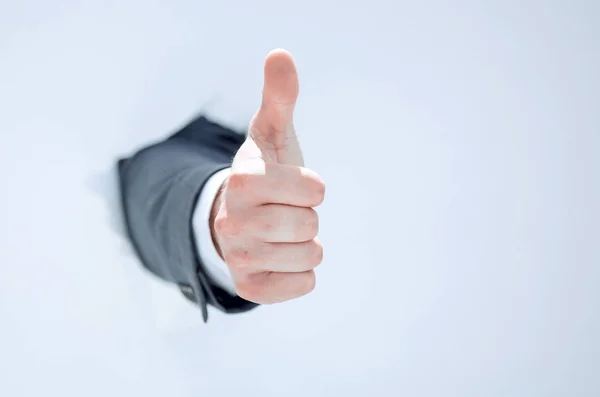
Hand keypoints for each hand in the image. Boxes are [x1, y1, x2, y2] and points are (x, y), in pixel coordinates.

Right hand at [210, 49, 324, 303]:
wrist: (237, 216)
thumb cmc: (265, 174)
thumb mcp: (272, 134)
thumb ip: (279, 97)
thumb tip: (280, 55)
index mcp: (241, 181)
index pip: (311, 190)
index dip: (313, 187)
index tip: (300, 186)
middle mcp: (232, 222)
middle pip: (309, 226)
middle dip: (309, 216)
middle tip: (289, 211)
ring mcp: (239, 258)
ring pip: (310, 256)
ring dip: (307, 243)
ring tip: (283, 233)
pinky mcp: (250, 287)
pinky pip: (303, 284)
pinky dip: (303, 271)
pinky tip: (282, 257)